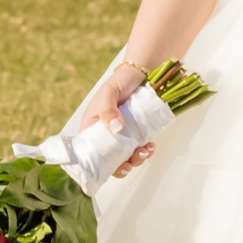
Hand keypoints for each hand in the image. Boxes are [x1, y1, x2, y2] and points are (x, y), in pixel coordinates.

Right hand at [68, 57, 158, 176]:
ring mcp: (123, 135)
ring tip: (145, 150)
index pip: (91, 152)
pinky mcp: (137, 134)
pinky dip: (146, 151)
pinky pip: (139, 149)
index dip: (100, 165)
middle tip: (131, 162)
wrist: (142, 74)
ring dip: (137, 159)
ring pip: (127, 157)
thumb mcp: (109, 92)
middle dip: (122, 165)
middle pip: (110, 159)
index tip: (113, 168)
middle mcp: (106, 134)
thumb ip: (107, 109)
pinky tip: (151, 146)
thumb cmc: (119, 81)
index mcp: (92, 127)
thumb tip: (115, 129)